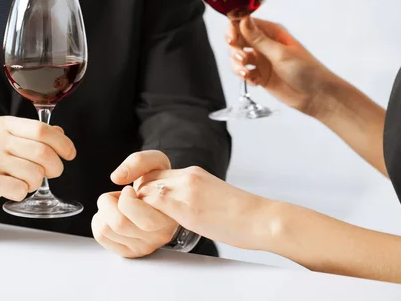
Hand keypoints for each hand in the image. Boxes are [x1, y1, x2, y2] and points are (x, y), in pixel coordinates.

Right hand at [0, 116, 75, 215]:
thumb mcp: (8, 140)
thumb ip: (34, 136)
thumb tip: (60, 133)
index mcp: (4, 125)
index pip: (42, 130)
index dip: (62, 143)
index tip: (70, 154)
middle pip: (43, 153)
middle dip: (55, 167)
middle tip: (52, 172)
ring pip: (35, 174)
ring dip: (37, 182)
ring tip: (26, 181)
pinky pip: (21, 190)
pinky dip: (23, 193)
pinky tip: (13, 189)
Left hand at [91, 151, 178, 257]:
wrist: (163, 199)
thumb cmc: (159, 182)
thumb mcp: (156, 162)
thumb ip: (138, 161)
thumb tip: (116, 177)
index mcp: (169, 213)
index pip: (135, 210)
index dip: (126, 197)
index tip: (130, 190)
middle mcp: (160, 234)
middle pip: (118, 222)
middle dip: (109, 201)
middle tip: (120, 195)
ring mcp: (146, 246)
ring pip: (106, 229)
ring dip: (104, 211)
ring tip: (118, 205)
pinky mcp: (132, 252)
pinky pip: (101, 237)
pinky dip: (99, 221)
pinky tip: (113, 215)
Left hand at [136, 166, 270, 250]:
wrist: (261, 219)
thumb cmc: (242, 215)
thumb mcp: (212, 196)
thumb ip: (192, 195)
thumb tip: (179, 208)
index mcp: (194, 173)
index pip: (155, 173)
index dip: (145, 189)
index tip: (144, 204)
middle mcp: (188, 176)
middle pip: (146, 179)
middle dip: (139, 199)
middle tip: (142, 217)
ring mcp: (187, 190)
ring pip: (145, 190)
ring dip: (141, 209)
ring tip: (148, 225)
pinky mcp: (187, 207)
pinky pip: (153, 204)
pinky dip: (147, 216)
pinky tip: (154, 228)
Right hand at [228, 17, 339, 117]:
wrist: (316, 95)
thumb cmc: (306, 70)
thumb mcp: (280, 53)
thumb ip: (258, 39)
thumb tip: (242, 19)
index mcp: (271, 32)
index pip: (244, 23)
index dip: (234, 29)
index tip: (231, 40)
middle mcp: (264, 44)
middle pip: (237, 40)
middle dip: (234, 49)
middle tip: (242, 58)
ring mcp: (261, 60)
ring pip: (238, 57)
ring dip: (238, 65)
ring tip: (247, 73)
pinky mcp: (260, 75)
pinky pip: (243, 72)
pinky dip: (245, 77)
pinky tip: (255, 82)